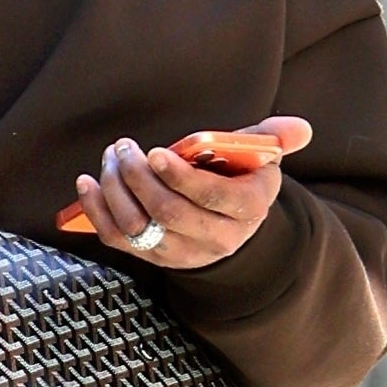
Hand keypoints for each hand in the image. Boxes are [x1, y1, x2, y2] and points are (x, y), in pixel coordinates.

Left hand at [68, 115, 310, 271]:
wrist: (230, 229)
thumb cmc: (241, 180)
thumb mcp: (261, 159)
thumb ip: (275, 138)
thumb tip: (299, 128)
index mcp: (247, 210)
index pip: (212, 198)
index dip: (181, 177)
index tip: (156, 153)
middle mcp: (215, 238)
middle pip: (169, 212)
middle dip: (139, 177)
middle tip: (125, 148)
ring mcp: (182, 253)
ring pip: (139, 227)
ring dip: (116, 190)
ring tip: (111, 158)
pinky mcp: (153, 257)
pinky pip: (118, 239)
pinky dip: (96, 211)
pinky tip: (87, 183)